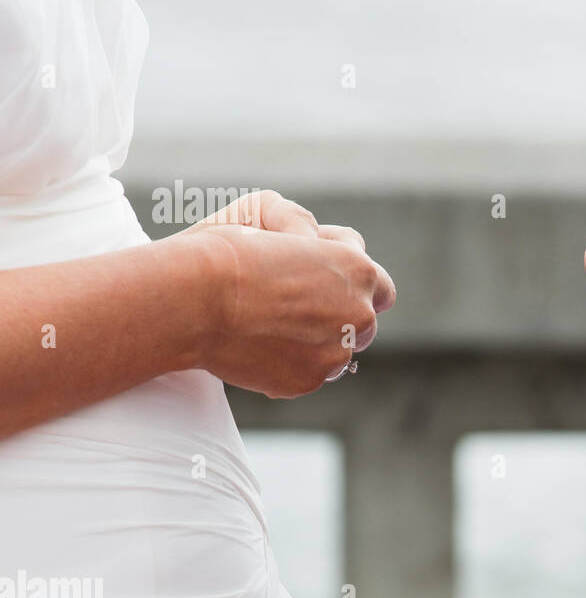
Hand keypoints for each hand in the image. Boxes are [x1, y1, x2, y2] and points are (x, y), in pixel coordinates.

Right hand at [175, 191, 396, 397]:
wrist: (194, 299)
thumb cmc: (229, 251)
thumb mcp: (273, 217)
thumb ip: (309, 233)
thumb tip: (319, 247)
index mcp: (359, 271)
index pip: (378, 284)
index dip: (347, 280)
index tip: (321, 279)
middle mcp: (359, 314)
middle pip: (362, 320)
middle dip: (337, 313)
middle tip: (297, 305)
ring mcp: (336, 352)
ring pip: (336, 350)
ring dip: (316, 340)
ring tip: (273, 325)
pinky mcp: (309, 380)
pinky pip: (309, 372)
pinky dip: (290, 362)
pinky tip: (259, 344)